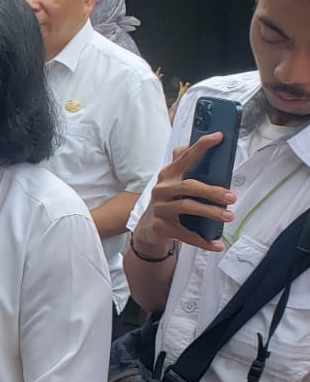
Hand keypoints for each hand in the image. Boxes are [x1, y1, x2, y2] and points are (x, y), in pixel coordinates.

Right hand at [130, 134, 236, 256]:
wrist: (150, 229)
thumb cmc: (169, 201)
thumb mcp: (173, 181)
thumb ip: (182, 164)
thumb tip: (188, 145)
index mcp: (168, 175)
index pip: (185, 157)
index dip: (200, 146)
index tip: (218, 136)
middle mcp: (161, 190)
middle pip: (188, 187)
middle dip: (212, 191)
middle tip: (232, 197)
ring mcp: (160, 209)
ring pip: (188, 208)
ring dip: (211, 212)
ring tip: (229, 216)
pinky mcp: (162, 228)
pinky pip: (186, 235)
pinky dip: (203, 241)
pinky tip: (218, 244)